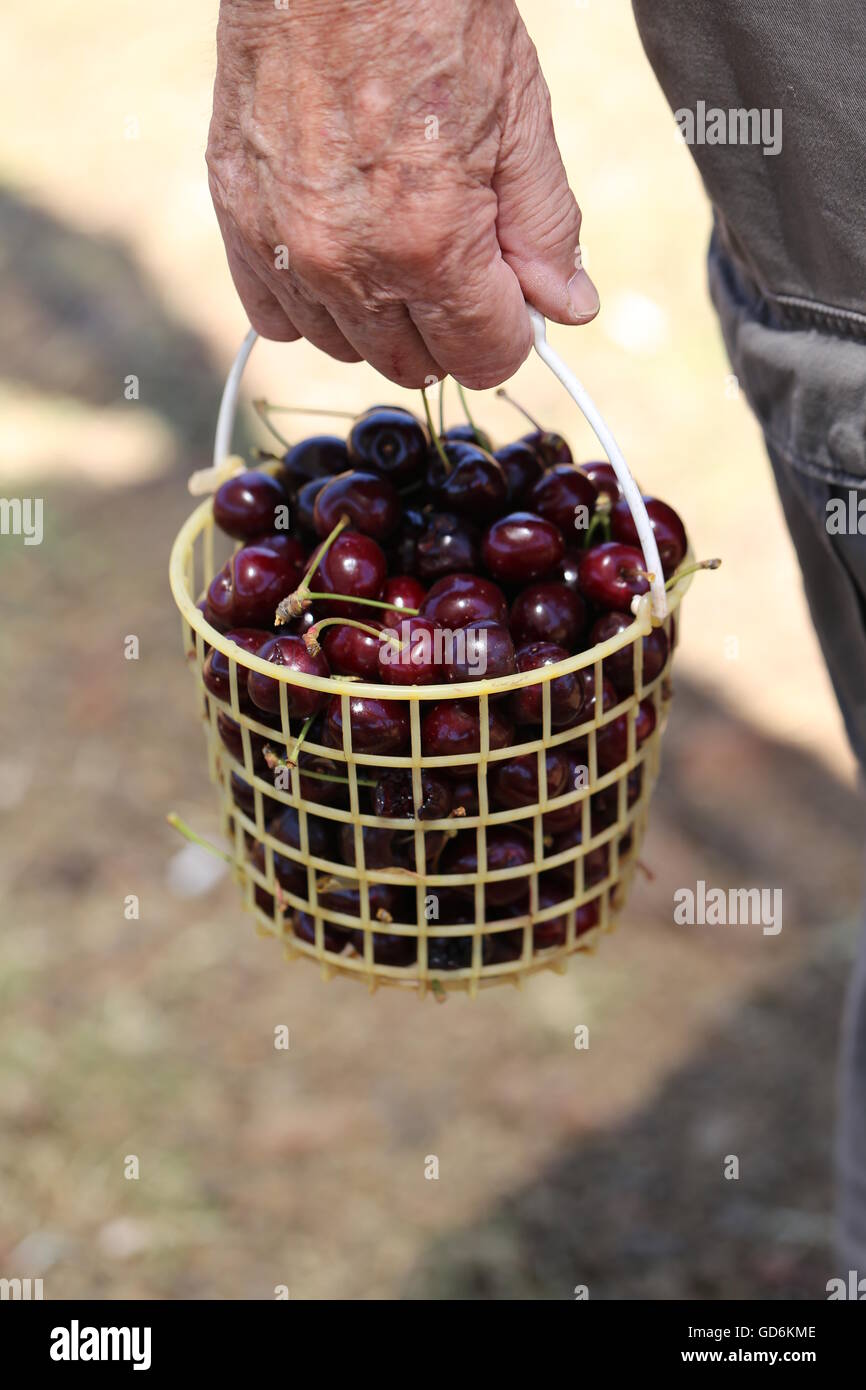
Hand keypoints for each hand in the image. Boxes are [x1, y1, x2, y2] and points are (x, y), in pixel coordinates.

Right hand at [207, 0, 597, 388]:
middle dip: (451, 330)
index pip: (483, 357)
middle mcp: (349, 265)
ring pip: (346, 347)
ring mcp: (284, 248)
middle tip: (462, 267)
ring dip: (383, 320)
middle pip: (415, 363)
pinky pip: (276, 316)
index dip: (510, 333)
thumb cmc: (432, 14)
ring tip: (400, 249)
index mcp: (431, 247)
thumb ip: (546, 229)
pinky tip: (341, 257)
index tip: (513, 301)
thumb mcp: (520, 116)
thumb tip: (570, 309)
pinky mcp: (237, 219)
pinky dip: (312, 304)